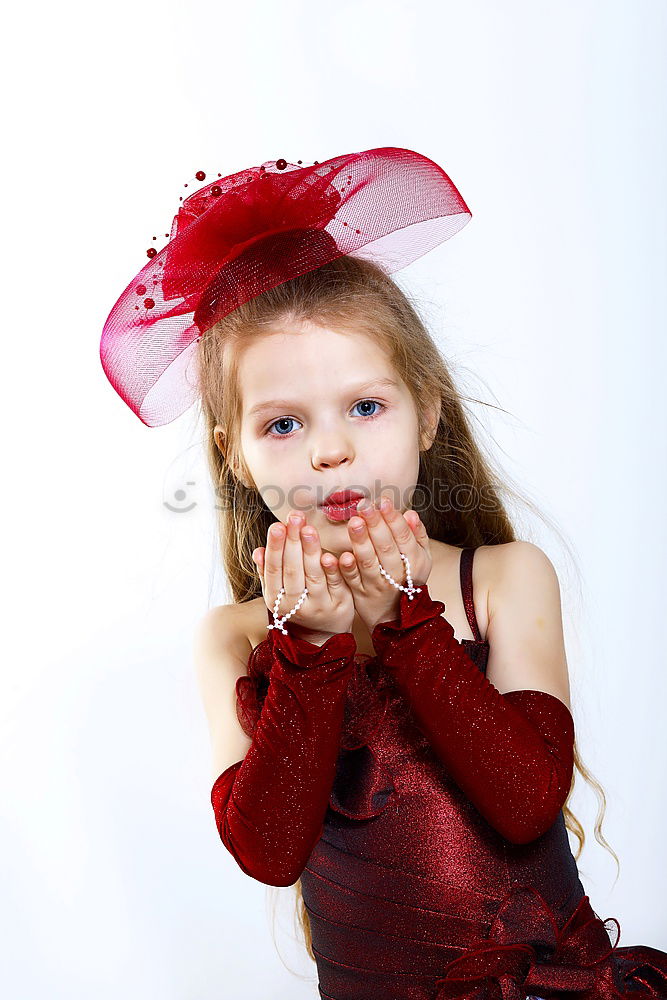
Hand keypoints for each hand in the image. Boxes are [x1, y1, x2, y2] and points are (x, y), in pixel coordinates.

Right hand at [252, 510, 355, 641]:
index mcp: (277, 600)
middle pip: (292, 571)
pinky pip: (335, 584)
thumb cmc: (299, 602)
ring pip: (313, 576)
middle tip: (294, 517)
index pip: (273, 570)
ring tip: (309, 528)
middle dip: (292, 542)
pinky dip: (332, 570)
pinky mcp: (339, 604)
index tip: (277, 525)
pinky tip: (330, 554)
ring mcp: (318, 606)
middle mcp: (295, 605)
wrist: (326, 632)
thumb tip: (257, 551)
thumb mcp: (279, 591)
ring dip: (310, 551)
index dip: (275, 548)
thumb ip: (268, 571)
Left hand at [338, 495, 432, 632]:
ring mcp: (377, 584)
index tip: (383, 501)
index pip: (404, 537)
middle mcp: (397, 574)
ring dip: (361, 542)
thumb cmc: (407, 579)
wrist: (395, 617)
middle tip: (365, 506)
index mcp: (414, 562)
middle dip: (375, 525)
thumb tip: (411, 514)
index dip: (394, 519)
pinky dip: (347, 568)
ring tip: (354, 522)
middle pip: (386, 547)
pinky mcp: (360, 593)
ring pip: (369, 562)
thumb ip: (417, 535)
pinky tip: (342, 555)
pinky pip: (353, 580)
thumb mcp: (421, 558)